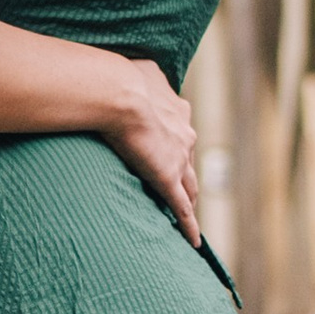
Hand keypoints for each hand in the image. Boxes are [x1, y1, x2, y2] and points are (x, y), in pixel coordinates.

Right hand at [102, 59, 201, 246]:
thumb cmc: (122, 78)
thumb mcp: (140, 71)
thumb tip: (139, 75)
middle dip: (185, 176)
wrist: (121, 93)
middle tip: (178, 188)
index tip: (168, 151)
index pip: (180, 134)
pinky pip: (182, 209)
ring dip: (188, 200)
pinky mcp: (168, 179)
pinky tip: (194, 242)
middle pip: (189, 163)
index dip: (175, 145)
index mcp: (178, 111)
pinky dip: (189, 226)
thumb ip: (146, 78)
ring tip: (185, 216)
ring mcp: (179, 160)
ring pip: (189, 188)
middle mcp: (185, 135)